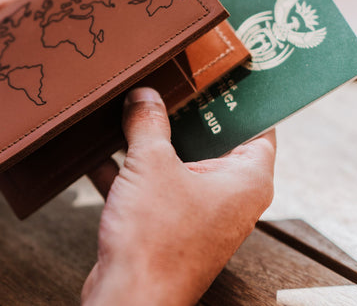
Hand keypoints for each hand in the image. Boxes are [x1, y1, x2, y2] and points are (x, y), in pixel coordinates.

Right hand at [84, 87, 275, 305]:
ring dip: (151, 139)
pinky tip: (100, 148)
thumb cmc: (155, 240)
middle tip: (164, 82)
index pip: (255, 125)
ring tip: (129, 107)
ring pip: (177, 161)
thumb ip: (148, 123)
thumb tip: (144, 96)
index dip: (236, 98)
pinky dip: (130, 167)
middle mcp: (227, 195)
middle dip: (183, 113)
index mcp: (244, 178)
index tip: (216, 73)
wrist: (128, 299)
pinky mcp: (168, 223)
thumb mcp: (151, 164)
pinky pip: (153, 183)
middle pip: (211, 139)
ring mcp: (197, 210)